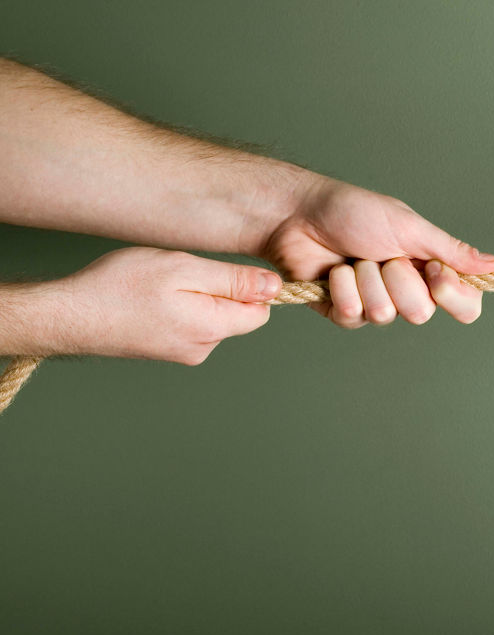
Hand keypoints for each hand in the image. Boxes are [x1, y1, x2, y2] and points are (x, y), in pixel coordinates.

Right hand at [48, 247, 278, 363]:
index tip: (220, 272)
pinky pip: (188, 323)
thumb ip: (233, 279)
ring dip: (194, 297)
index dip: (248, 287)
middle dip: (217, 290)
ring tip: (158, 286)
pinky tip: (149, 299)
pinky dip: (176, 306)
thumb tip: (275, 287)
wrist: (66, 316)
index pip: (260, 311)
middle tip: (178, 276)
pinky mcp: (165, 350)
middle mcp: (202, 348)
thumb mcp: (183, 269)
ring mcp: (182, 352)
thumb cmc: (118, 288)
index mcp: (213, 328)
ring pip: (211, 317)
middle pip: (236, 314)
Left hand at [258, 178, 493, 327]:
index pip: (465, 305)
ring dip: (366, 279)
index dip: (452, 294)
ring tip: (354, 258)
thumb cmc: (354, 211)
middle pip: (422, 313)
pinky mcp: (345, 313)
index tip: (433, 270)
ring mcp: (377, 304)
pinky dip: (341, 288)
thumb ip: (452, 250)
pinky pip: (354, 316)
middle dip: (398, 279)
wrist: (299, 214)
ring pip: (386, 314)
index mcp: (430, 270)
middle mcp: (408, 291)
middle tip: (382, 254)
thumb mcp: (410, 227)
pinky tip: (334, 271)